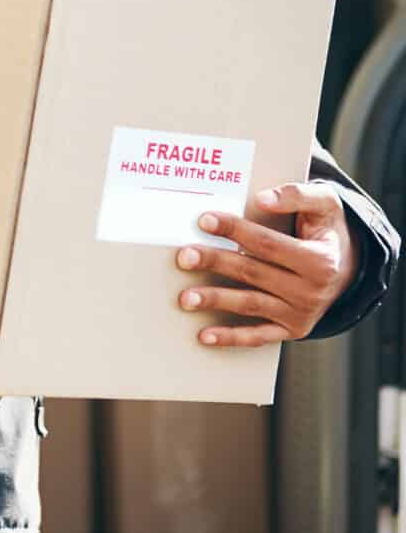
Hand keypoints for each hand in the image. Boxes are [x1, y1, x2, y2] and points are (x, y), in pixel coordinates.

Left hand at [175, 181, 359, 346]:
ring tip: (185, 297)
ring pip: (250, 304)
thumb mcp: (325, 205)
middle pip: (252, 273)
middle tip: (184, 256)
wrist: (348, 268)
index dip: (235, 230)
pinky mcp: (292, 330)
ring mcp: (301, 313)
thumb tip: (262, 198)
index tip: (204, 220)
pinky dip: (231, 338)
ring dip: (216, 300)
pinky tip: (204, 335)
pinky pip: (259, 336)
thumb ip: (297, 195)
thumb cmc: (325, 230)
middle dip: (216, 262)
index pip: (268, 244)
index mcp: (319, 260)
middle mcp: (311, 290)